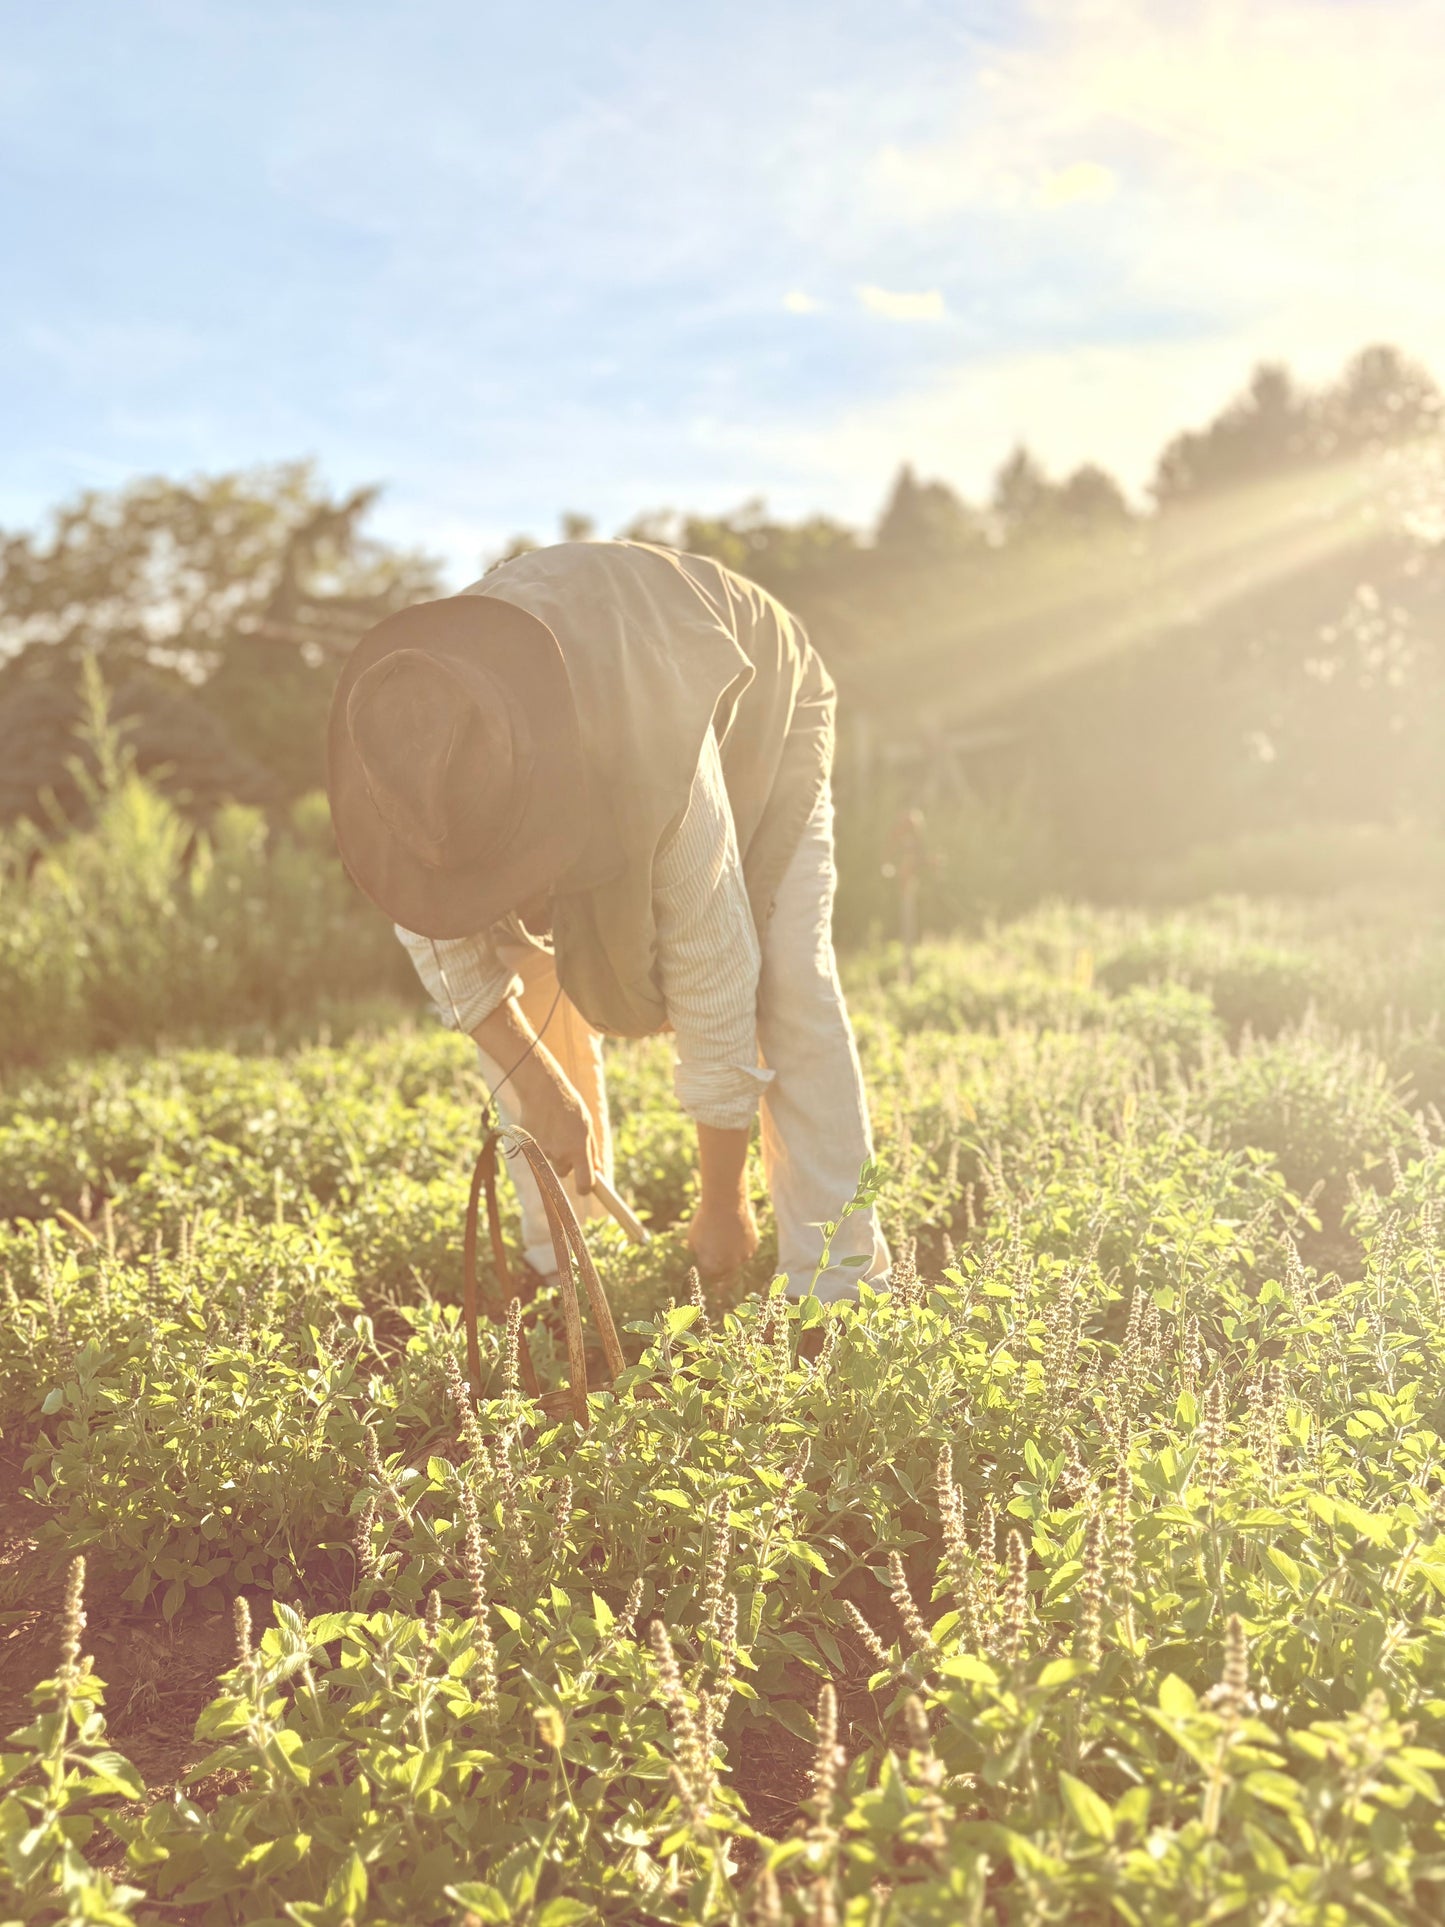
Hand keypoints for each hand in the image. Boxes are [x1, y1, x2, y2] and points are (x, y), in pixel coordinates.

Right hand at [519, 1062, 596, 1193]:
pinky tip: (543, 1126)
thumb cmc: (570, 1106)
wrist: (542, 1090)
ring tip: (554, 1128)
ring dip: (553, 1151)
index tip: (586, 1187)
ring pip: (550, 1161)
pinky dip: (540, 1143)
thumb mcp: (587, 1126)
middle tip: (566, 1140)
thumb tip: (597, 1170)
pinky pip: (537, 1151)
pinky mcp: (529, 1146)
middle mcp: (561, 1154)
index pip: (584, 1184)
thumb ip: (591, 1151)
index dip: (585, 1188)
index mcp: (579, 1150)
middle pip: (564, 1172)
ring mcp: (543, 1151)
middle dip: (566, 1162)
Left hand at [688, 1198, 759, 1276]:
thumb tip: (697, 1262)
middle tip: (715, 1255)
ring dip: (731, 1255)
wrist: (725, 1204)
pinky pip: (746, 1251)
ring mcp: (744, 1256)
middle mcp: (730, 1265)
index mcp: (713, 1267)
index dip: (706, 1271)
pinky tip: (734, 1233)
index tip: (704, 1265)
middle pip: (725, 1273)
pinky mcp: (754, 1245)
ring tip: (724, 1238)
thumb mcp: (693, 1240)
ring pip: (737, 1261)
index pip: (709, 1277)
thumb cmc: (705, 1221)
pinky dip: (741, 1246)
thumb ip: (696, 1256)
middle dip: (719, 1267)